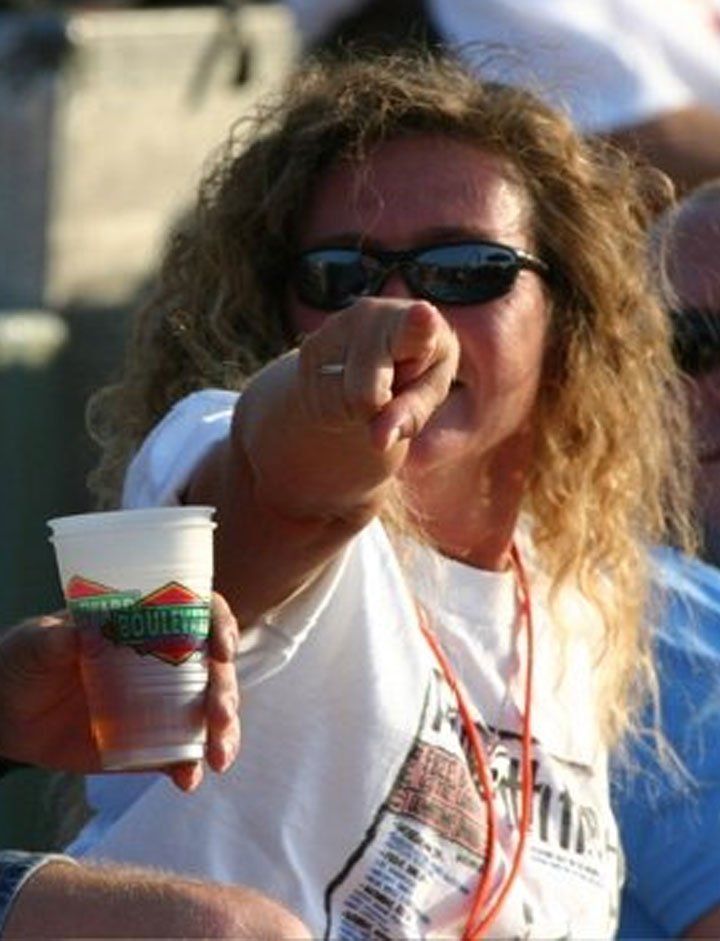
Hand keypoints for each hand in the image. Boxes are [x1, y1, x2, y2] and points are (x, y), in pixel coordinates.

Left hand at [0, 592, 239, 791]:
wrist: (6, 715)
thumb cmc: (25, 660)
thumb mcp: (35, 642)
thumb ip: (54, 638)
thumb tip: (76, 636)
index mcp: (148, 622)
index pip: (200, 613)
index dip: (222, 625)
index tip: (222, 648)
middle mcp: (166, 660)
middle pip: (215, 668)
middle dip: (227, 691)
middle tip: (220, 716)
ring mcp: (162, 703)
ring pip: (210, 713)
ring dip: (224, 733)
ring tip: (218, 758)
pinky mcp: (150, 744)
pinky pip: (181, 755)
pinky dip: (191, 767)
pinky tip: (189, 780)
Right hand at [298, 298, 459, 450]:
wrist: (376, 352)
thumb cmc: (415, 372)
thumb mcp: (427, 392)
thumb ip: (411, 415)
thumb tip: (379, 441)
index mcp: (416, 323)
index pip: (415, 326)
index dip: (418, 323)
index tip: (424, 314)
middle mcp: (371, 316)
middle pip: (364, 396)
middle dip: (374, 409)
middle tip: (388, 392)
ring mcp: (334, 328)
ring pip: (338, 404)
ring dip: (353, 411)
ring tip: (368, 388)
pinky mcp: (309, 348)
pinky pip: (317, 406)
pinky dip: (334, 411)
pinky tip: (346, 388)